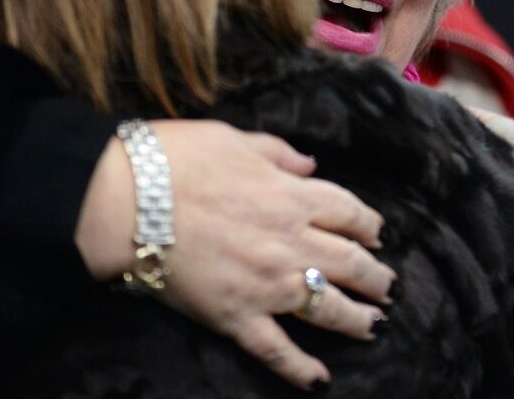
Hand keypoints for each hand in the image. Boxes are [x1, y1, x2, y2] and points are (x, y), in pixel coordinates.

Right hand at [76, 120, 394, 389]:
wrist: (125, 199)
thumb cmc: (176, 160)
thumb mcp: (236, 140)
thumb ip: (279, 154)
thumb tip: (309, 164)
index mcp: (293, 197)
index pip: (351, 214)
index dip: (370, 227)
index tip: (377, 236)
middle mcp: (292, 243)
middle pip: (350, 263)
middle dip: (375, 277)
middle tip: (387, 288)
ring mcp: (267, 284)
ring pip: (327, 307)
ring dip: (357, 319)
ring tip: (375, 326)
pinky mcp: (235, 316)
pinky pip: (277, 348)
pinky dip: (301, 368)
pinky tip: (320, 380)